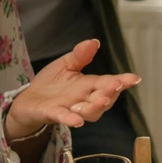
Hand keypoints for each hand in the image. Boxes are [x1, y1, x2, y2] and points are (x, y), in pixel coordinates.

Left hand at [5, 39, 139, 137]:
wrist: (27, 101)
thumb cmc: (50, 84)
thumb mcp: (66, 65)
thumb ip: (80, 55)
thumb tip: (94, 41)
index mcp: (89, 85)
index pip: (109, 83)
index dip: (123, 81)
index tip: (134, 78)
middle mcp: (84, 99)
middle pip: (104, 99)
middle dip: (112, 93)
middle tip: (116, 85)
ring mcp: (70, 109)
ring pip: (90, 112)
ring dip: (97, 107)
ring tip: (102, 100)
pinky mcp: (53, 114)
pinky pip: (64, 118)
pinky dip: (71, 119)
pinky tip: (77, 120)